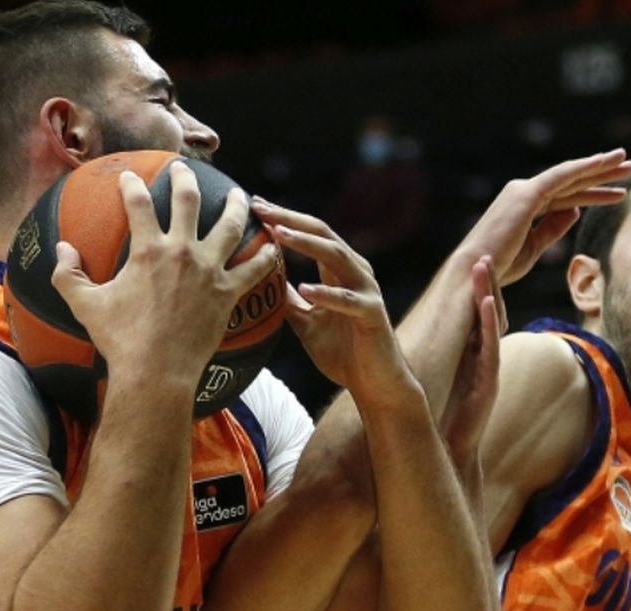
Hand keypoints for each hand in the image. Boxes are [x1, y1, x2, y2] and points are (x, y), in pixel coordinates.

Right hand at [52, 165, 280, 383]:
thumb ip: (67, 273)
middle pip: (188, 201)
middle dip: (184, 179)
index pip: (137, 203)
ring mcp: (208, 271)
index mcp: (147, 250)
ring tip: (239, 194)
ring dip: (235, 205)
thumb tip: (60, 248)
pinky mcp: (228, 293)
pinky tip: (273, 246)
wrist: (155, 371)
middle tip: (183, 169)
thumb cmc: (120, 339)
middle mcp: (181, 252)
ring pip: (229, 226)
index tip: (129, 175)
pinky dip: (266, 256)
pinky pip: (254, 270)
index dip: (131, 185)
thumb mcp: (83, 304)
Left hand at [251, 197, 415, 406]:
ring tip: (280, 235)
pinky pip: (347, 301)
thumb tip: (262, 284)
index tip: (255, 206)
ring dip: (307, 244)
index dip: (284, 219)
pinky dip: (326, 294)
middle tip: (260, 208)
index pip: (311, 234)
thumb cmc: (343, 352)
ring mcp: (366, 291)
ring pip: (337, 257)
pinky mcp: (372, 315)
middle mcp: (356, 272)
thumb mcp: (307, 322)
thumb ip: (289, 300)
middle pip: (323, 234)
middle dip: (290, 219)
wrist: (375, 384)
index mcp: (340, 271)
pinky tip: (305, 289)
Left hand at [440, 256, 501, 466]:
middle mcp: (485, 360)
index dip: (477, 291)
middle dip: (488, 284)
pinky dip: (489, 325)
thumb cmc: (444, 422)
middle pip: (491, 314)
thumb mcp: (443, 383)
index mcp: (473, 358)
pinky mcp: (489, 384)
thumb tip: (424, 341)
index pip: (477, 317)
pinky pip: (491, 348)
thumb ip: (444, 361)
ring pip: (493, 326)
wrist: (451, 455)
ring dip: (489, 294)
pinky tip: (485, 303)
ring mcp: (489, 371)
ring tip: (484, 266)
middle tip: (483, 254)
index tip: (473, 265)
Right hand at [458, 150, 630, 286]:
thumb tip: (575, 211)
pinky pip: (560, 177)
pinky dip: (582, 167)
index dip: (593, 193)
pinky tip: (602, 162)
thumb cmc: (500, 265)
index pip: (566, 196)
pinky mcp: (526, 194)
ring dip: (598, 167)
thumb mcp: (534, 247)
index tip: (617, 192)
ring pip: (570, 176)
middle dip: (601, 174)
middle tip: (628, 166)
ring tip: (625, 161)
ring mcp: (524, 191)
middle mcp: (524, 193)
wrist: (476, 271)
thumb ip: (553, 228)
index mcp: (525, 207)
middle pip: (571, 182)